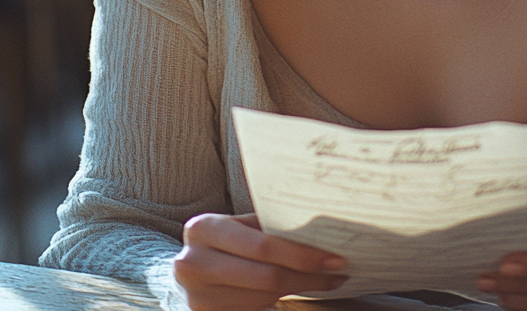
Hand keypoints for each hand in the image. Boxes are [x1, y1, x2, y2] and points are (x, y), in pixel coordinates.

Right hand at [173, 212, 347, 310]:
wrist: (188, 268)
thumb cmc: (225, 240)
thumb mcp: (239, 224)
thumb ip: (268, 225)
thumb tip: (321, 230)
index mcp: (203, 229)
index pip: (263, 245)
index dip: (302, 254)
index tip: (334, 257)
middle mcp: (192, 263)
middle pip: (266, 276)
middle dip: (308, 275)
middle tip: (337, 271)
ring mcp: (196, 297)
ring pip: (263, 297)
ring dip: (297, 289)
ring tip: (322, 279)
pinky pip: (253, 309)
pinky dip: (278, 300)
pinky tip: (294, 289)